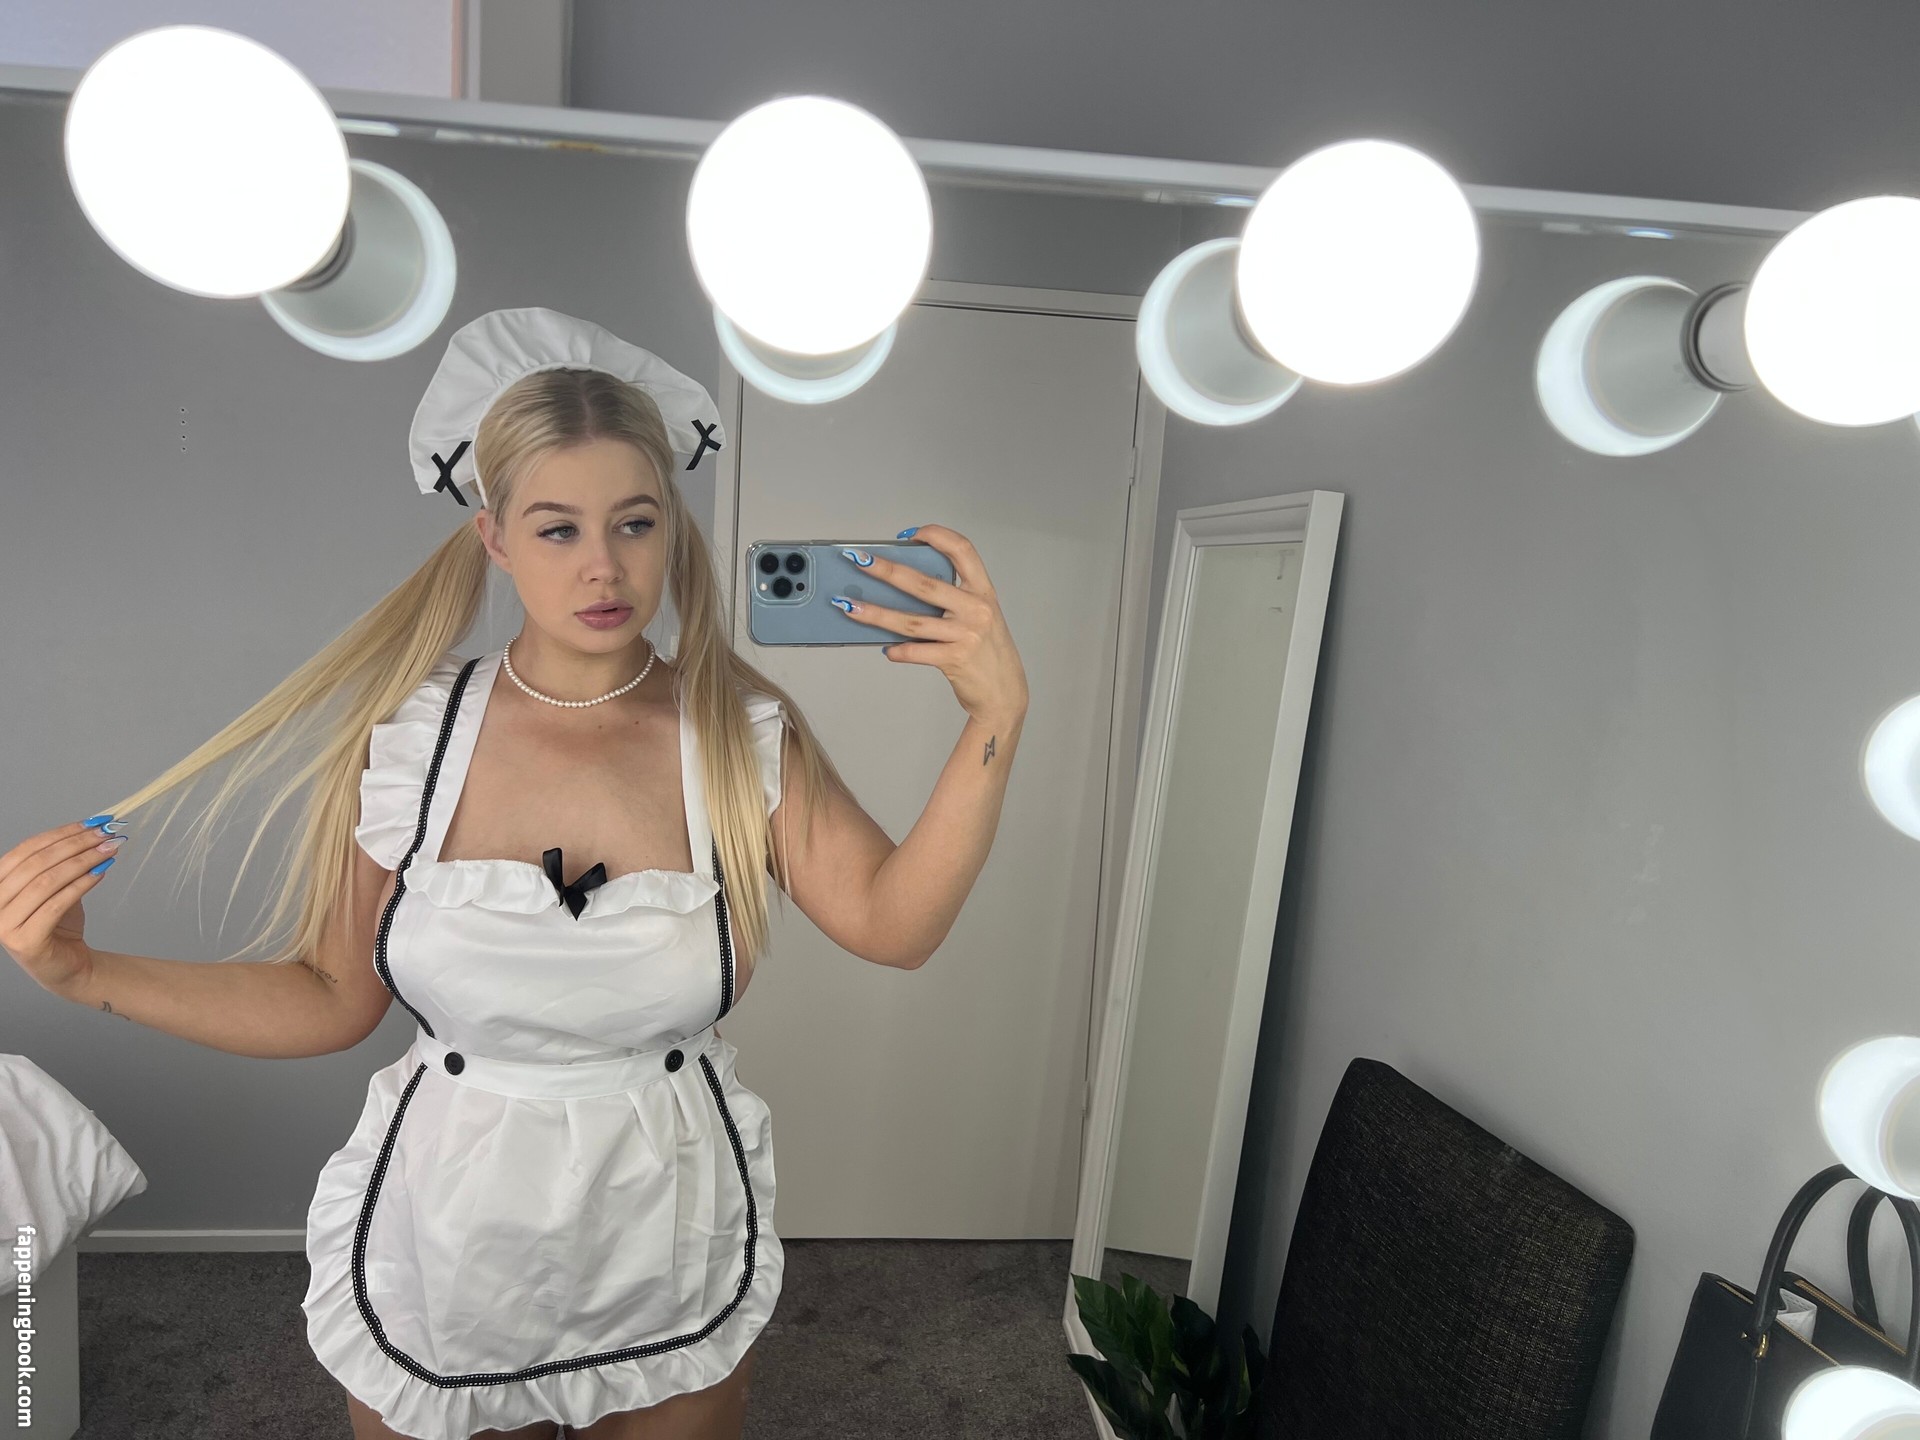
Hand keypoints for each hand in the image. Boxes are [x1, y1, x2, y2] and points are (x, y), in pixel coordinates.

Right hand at [0, 821, 120, 999]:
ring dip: (82, 861)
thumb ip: (63, 862)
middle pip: (36, 863)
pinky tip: (101, 873)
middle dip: (75, 844)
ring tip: (109, 850)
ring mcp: (4, 925)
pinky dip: (81, 885)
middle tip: (106, 834)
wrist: (67, 967)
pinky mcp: (25, 942)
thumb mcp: (57, 887)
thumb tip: (93, 829)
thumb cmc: (59, 925)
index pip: (25, 850)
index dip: (59, 833)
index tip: (92, 823)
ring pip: (45, 882)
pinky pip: (55, 905)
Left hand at [838, 527, 1028, 727]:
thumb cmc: (987, 652)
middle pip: (924, 584)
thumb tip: (901, 591)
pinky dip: (897, 650)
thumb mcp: (979, 617)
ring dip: (876, 613)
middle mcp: (976, 609)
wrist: (1005, 693)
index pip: (963, 550)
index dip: (937, 536)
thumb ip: (950, 602)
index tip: (911, 534)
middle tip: (859, 561)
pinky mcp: (955, 659)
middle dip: (887, 570)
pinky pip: (916, 652)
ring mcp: (966, 635)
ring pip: (911, 621)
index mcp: (983, 592)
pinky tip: (886, 649)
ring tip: (849, 607)